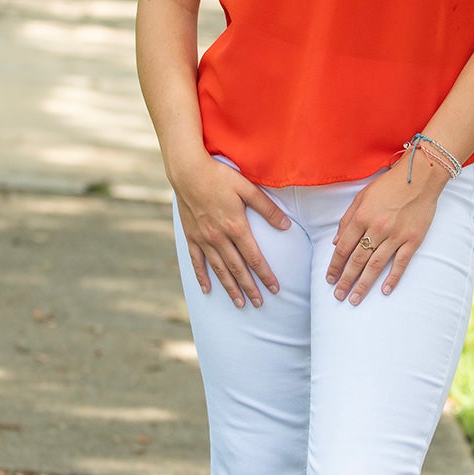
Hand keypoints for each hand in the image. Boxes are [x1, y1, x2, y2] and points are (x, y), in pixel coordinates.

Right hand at [173, 155, 290, 307]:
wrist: (187, 171)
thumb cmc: (219, 176)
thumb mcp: (247, 188)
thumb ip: (267, 208)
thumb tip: (286, 226)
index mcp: (236, 226)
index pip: (254, 257)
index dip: (265, 275)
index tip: (274, 288)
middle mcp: (219, 237)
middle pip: (237, 269)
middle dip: (250, 288)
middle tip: (259, 304)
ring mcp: (203, 239)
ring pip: (219, 269)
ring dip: (230, 288)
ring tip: (240, 303)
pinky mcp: (190, 236)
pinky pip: (196, 261)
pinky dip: (202, 277)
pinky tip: (207, 290)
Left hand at [325, 157, 448, 304]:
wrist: (421, 176)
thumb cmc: (389, 185)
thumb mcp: (362, 196)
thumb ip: (347, 219)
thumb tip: (337, 243)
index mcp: (362, 217)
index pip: (344, 247)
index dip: (335, 265)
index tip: (329, 279)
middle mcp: (377, 228)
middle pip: (357, 260)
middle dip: (346, 280)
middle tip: (338, 295)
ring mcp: (396, 235)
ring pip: (376, 265)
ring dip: (364, 284)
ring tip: (354, 299)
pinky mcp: (413, 239)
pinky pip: (401, 263)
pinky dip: (393, 278)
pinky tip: (385, 291)